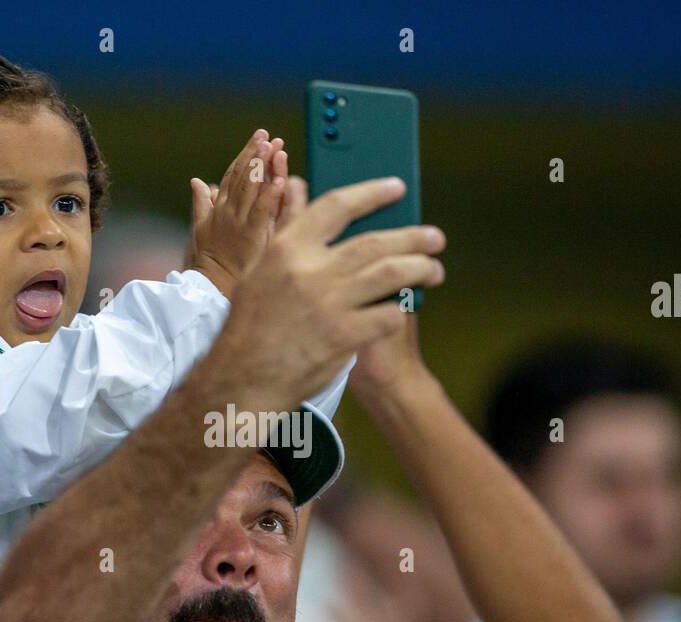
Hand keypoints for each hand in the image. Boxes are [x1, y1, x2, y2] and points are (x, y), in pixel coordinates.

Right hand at [187, 129, 287, 298]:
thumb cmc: (210, 259)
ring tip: (272, 147)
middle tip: (266, 135)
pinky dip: (270, 194)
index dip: (245, 154)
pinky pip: (262, 210)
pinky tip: (279, 180)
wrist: (212, 283)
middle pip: (243, 175)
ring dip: (262, 166)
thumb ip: (201, 202)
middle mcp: (228, 210)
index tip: (257, 138)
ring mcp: (239, 221)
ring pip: (251, 187)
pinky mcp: (251, 234)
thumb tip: (197, 181)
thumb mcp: (200, 227)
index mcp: (220, 206)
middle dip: (255, 153)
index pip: (233, 174)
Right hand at [209, 177, 446, 410]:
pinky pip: (387, 314)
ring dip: (419, 268)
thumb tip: (297, 185)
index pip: (337, 205)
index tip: (396, 187)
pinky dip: (399, 309)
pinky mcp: (344, 336)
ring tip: (434, 268)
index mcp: (287, 248)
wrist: (246, 377)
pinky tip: (404, 307)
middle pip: (374, 242)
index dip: (371, 193)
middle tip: (434, 237)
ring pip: (389, 274)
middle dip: (412, 237)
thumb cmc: (252, 322)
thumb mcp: (260, 269)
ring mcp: (328, 304)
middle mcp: (309, 272)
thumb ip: (286, 227)